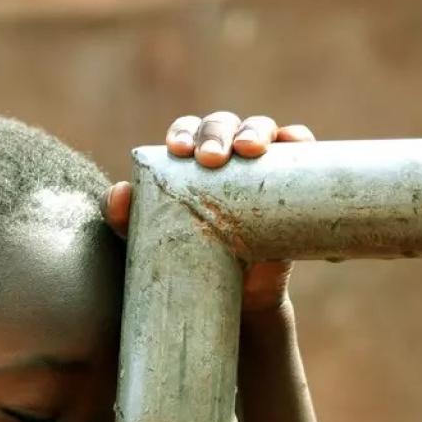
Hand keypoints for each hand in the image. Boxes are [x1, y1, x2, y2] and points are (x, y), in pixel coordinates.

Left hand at [105, 112, 316, 312]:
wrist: (236, 297)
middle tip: (212, 157)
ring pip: (265, 129)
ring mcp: (264, 164)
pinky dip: (302, 141)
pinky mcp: (295, 181)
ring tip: (251, 150)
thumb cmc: (188, 260)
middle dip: (218, 133)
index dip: (186, 132)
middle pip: (226, 124)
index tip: (180, 151)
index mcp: (193, 158)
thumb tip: (119, 193)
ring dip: (258, 130)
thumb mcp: (152, 243)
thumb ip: (127, 219)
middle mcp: (229, 153)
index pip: (189, 131)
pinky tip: (299, 144)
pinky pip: (302, 151)